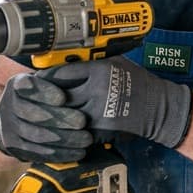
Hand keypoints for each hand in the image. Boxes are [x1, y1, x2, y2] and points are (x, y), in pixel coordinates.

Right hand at [0, 73, 91, 162]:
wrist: (11, 118)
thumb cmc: (39, 97)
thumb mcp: (44, 82)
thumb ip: (58, 80)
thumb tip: (84, 78)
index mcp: (16, 84)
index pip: (27, 86)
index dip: (45, 92)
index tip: (63, 98)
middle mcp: (8, 105)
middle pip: (34, 114)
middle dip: (61, 118)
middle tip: (82, 121)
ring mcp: (9, 128)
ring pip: (39, 136)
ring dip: (65, 138)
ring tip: (86, 139)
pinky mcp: (15, 147)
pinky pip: (40, 153)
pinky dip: (61, 154)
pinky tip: (78, 152)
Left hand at [43, 58, 192, 147]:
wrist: (160, 108)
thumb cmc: (139, 83)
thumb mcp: (117, 63)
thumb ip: (92, 63)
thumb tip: (63, 62)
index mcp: (100, 70)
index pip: (62, 72)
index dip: (46, 77)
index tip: (37, 80)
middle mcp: (97, 89)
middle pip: (59, 94)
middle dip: (45, 98)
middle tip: (33, 99)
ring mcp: (99, 111)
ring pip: (64, 114)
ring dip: (53, 116)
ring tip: (43, 115)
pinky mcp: (102, 129)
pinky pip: (76, 129)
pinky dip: (67, 129)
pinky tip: (60, 129)